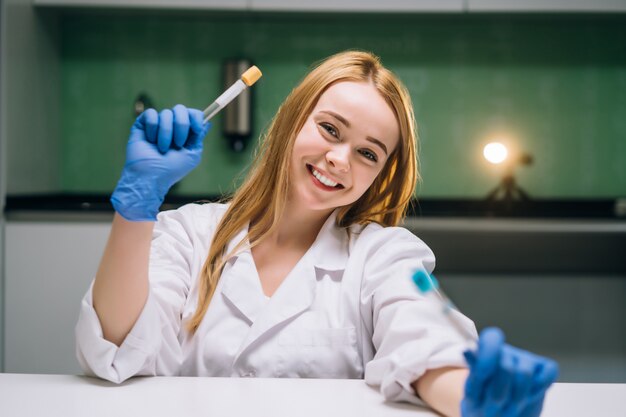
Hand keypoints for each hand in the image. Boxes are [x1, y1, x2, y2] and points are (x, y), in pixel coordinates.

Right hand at [111, 104, 210, 220]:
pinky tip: (150, 141)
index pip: (193, 114)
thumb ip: (198, 138)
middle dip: (181, 125)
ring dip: (166, 132)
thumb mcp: (192, 155)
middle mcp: (171, 126)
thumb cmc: (172, 169)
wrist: (151, 176)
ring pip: (166, 113)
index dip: (196, 117)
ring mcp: (157, 124)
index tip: (196, 128)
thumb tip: (207, 122)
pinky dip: (153, 128)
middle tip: (178, 143)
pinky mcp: (143, 124)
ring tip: (162, 148)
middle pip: (180, 109)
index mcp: (185, 133)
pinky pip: (150, 114)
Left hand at [462, 327, 558, 416]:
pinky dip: (540, 386)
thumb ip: (473, 373)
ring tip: (509, 408)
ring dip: (517, 398)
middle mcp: (506, 352)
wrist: (497, 415)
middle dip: (498, 394)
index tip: (481, 376)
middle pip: (505, 367)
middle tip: (492, 410)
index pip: (491, 339)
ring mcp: (526, 359)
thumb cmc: (483, 402)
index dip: (487, 356)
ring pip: (525, 373)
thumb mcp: (473, 391)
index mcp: (485, 352)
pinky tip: (530, 396)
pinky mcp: (544, 368)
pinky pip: (549, 371)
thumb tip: (468, 350)